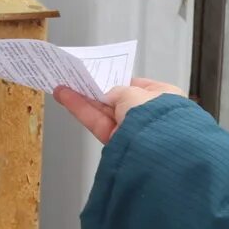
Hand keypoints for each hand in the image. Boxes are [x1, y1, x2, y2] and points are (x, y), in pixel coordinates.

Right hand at [53, 77, 185, 144]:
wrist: (159, 151)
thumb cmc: (156, 116)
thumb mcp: (134, 92)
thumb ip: (117, 91)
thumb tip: (107, 98)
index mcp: (165, 98)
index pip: (139, 87)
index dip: (119, 82)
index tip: (101, 78)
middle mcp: (150, 116)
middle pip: (118, 101)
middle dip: (97, 93)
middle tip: (76, 82)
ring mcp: (134, 132)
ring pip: (105, 113)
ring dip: (84, 101)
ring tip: (63, 88)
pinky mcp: (118, 145)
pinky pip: (98, 124)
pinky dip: (83, 111)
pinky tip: (67, 99)